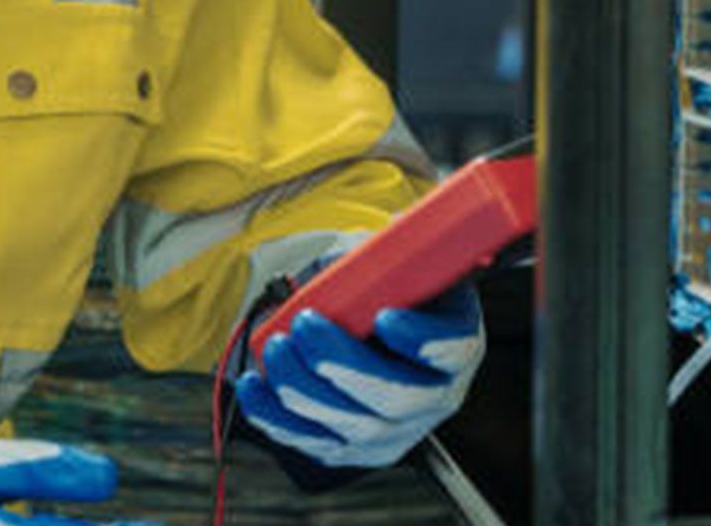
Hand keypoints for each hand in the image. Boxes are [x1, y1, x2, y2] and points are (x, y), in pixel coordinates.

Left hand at [233, 282, 484, 467]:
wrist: (371, 318)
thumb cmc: (385, 286)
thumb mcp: (391, 261)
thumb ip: (376, 261)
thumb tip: (342, 261)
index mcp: (456, 342)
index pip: (455, 349)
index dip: (423, 340)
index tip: (384, 315)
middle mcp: (436, 395)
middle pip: (400, 399)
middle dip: (345, 366)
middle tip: (304, 325)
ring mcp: (399, 430)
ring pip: (357, 429)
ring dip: (306, 391)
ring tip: (274, 348)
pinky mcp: (358, 450)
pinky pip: (319, 444)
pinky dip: (279, 418)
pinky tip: (254, 388)